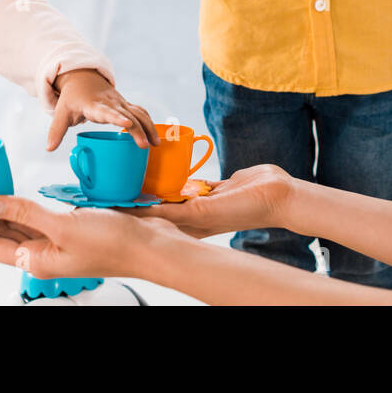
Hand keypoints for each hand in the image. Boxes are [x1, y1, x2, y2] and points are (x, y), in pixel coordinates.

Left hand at [0, 196, 189, 279]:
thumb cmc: (112, 242)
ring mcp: (57, 243)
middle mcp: (42, 255)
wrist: (152, 246)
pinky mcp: (71, 230)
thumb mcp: (62, 225)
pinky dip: (22, 207)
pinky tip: (16, 193)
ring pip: (17, 227)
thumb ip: (23, 212)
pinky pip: (37, 218)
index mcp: (35, 261)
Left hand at [46, 69, 159, 150]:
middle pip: (128, 114)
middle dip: (138, 129)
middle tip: (145, 145)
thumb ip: (56, 130)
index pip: (107, 111)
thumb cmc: (72, 98)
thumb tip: (49, 148)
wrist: (83, 79)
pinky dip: (149, 123)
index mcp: (94, 104)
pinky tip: (155, 137)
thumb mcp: (61, 112)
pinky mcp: (125, 105)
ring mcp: (120, 103)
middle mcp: (110, 103)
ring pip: (139, 113)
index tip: (127, 123)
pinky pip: (141, 112)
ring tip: (156, 144)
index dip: (116, 117)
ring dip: (149, 127)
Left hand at [121, 164, 295, 237]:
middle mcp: (196, 215)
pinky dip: (180, 176)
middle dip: (142, 197)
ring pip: (176, 193)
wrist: (277, 195)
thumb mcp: (206, 212)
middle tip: (121, 184)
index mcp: (191, 225)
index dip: (135, 212)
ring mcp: (206, 201)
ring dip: (160, 185)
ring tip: (139, 174)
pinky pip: (192, 181)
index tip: (114, 202)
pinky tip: (169, 167)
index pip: (156, 220)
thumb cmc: (245, 209)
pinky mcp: (215, 188)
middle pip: (161, 206)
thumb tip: (150, 212)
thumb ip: (179, 211)